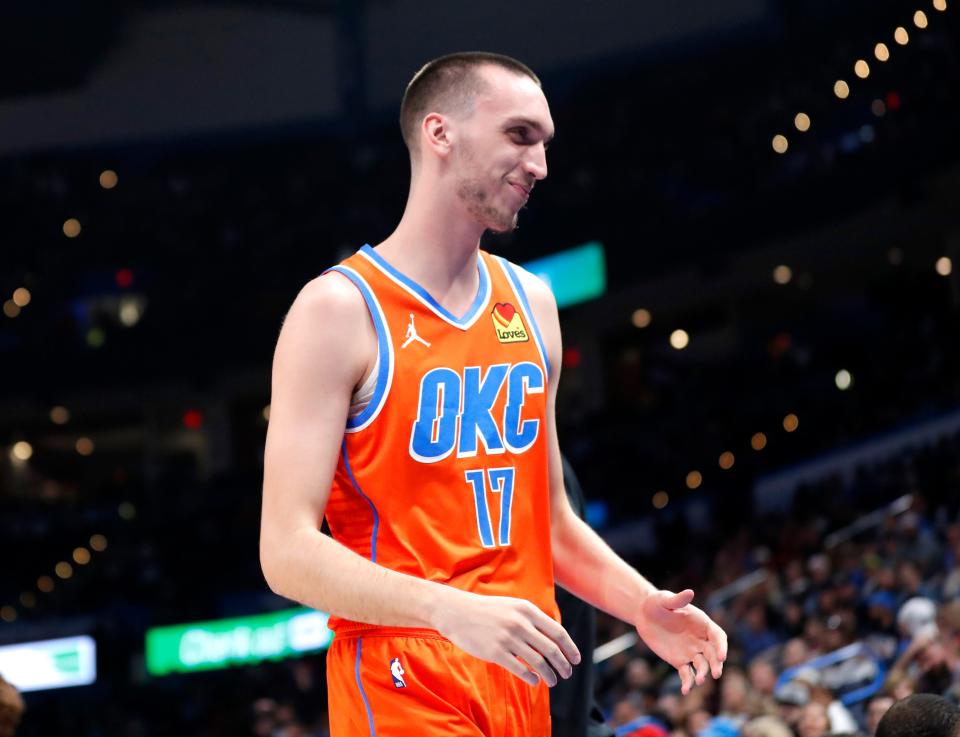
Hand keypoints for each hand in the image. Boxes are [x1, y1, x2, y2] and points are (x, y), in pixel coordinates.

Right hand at [432, 589, 580, 687]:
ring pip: (538, 662)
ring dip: (550, 674)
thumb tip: (553, 636)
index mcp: (527, 610)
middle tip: (567, 673)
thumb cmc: (487, 610)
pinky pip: (521, 669)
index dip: (570, 648)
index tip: (576, 659)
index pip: (557, 632)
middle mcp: (520, 623)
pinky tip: (534, 681)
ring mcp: (508, 638)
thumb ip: (532, 619)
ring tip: (553, 680)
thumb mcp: (513, 606)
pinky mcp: (496, 652)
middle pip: (551, 649)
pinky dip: (531, 678)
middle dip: (563, 664)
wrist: (457, 612)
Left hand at [635, 589, 727, 694]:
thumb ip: (678, 599)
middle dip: (716, 664)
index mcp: (702, 623)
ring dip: (703, 674)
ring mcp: (691, 651)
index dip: (721, 646)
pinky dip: (687, 682)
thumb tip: (690, 592)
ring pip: (702, 665)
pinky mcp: (679, 661)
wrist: (643, 614)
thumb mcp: (665, 600)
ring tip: (699, 681)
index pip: (718, 636)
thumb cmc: (657, 603)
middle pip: (713, 654)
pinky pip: (687, 674)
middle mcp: (700, 639)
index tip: (721, 656)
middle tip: (716, 673)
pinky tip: (684, 690)